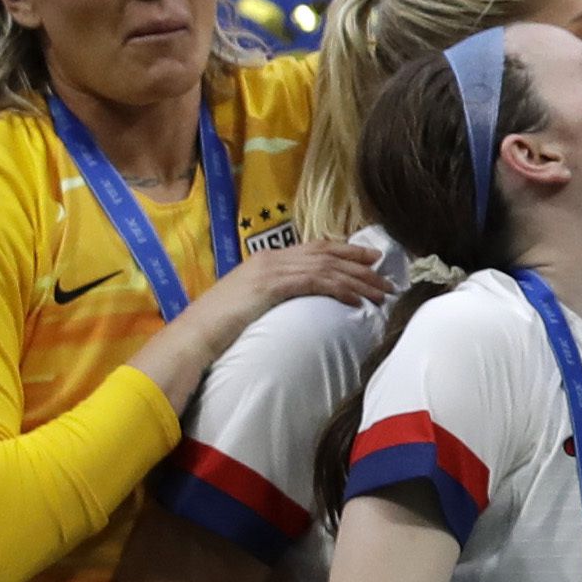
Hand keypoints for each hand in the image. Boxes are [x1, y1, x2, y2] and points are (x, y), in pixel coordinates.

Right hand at [192, 235, 399, 350]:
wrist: (196, 332)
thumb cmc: (220, 323)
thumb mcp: (252, 301)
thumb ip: (275, 292)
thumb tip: (300, 298)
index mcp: (267, 259)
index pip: (316, 248)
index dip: (346, 251)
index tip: (371, 258)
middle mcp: (272, 258)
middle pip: (327, 254)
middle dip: (360, 264)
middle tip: (386, 275)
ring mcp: (271, 270)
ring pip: (328, 269)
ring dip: (359, 281)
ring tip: (381, 293)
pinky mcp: (272, 285)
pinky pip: (316, 283)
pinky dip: (341, 290)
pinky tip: (357, 301)